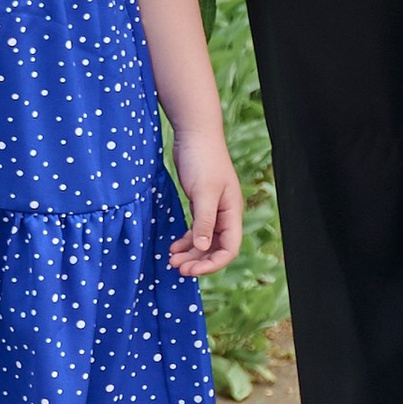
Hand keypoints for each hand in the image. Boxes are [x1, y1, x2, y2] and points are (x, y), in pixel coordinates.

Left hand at [168, 124, 244, 276]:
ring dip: (190, 253)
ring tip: (170, 260)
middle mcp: (225, 213)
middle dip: (198, 261)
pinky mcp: (200, 203)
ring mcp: (212, 209)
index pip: (229, 248)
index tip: (191, 270)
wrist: (195, 134)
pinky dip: (185, 240)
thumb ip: (204, 220)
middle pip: (216, 248)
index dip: (212, 264)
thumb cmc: (203, 159)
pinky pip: (195, 230)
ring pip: (204, 241)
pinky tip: (172, 246)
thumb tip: (201, 248)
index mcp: (232, 212)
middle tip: (176, 267)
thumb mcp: (203, 191)